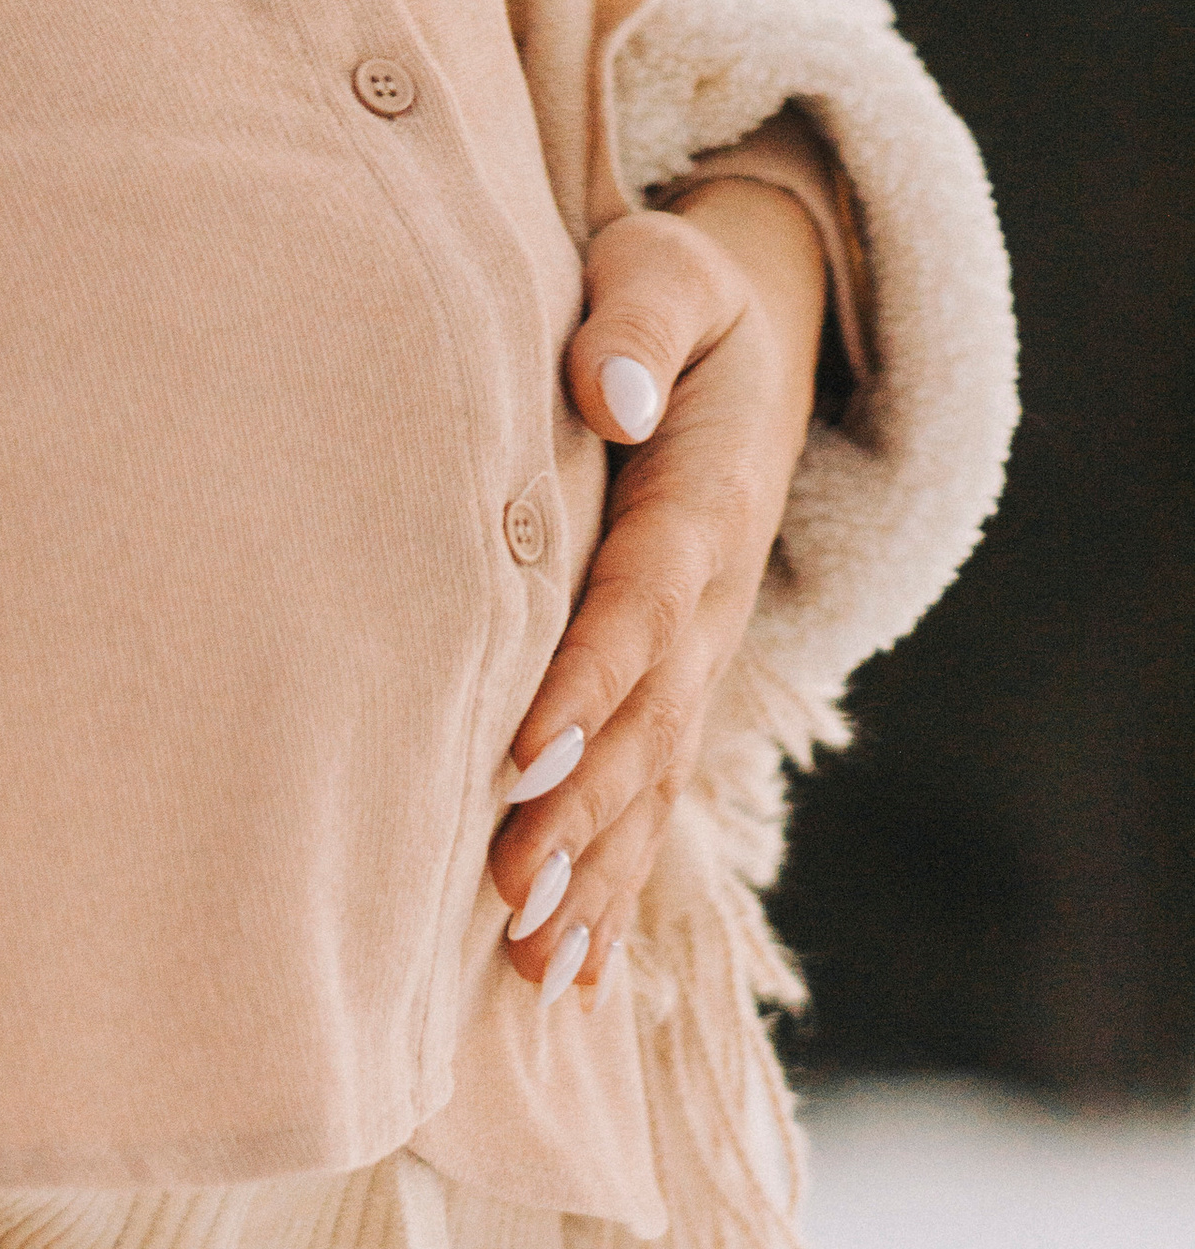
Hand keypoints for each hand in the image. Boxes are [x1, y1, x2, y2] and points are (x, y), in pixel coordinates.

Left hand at [492, 178, 827, 1003]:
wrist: (742, 338)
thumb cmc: (671, 295)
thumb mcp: (667, 272)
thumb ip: (632, 326)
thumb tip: (605, 396)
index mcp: (700, 503)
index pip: (637, 607)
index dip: (584, 684)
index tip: (519, 756)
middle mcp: (707, 601)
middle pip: (643, 723)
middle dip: (579, 814)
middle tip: (508, 894)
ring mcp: (697, 656)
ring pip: (648, 782)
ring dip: (594, 873)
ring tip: (533, 964)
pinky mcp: (673, 685)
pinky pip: (649, 798)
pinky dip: (612, 885)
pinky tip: (562, 976)